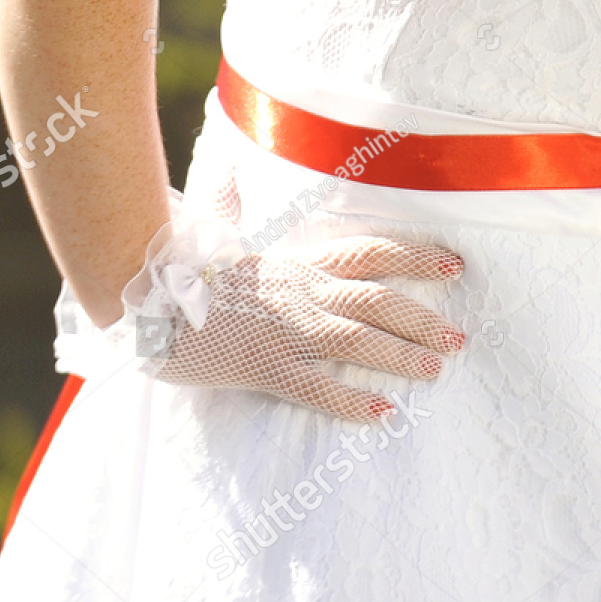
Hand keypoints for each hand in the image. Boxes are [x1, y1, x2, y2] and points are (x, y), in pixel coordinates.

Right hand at [146, 235, 465, 421]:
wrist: (140, 295)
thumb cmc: (183, 273)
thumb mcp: (229, 244)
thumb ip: (249, 225)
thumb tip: (239, 189)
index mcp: (300, 262)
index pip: (372, 253)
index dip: (418, 256)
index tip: (455, 264)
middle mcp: (301, 292)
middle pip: (376, 299)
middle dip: (423, 317)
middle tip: (460, 336)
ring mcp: (284, 329)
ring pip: (356, 339)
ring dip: (401, 354)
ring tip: (437, 368)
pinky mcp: (263, 365)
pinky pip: (315, 386)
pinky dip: (351, 399)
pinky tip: (383, 412)